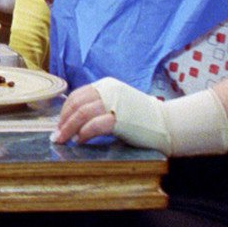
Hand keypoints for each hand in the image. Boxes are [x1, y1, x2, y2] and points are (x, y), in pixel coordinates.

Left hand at [53, 78, 227, 155]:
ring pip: (81, 114)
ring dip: (69, 129)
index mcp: (107, 85)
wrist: (170, 124)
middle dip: (63, 121)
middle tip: (57, 135)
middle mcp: (109, 90)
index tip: (60, 123)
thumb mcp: (119, 104)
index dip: (65, 110)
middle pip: (76, 104)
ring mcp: (115, 103)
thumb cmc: (143, 118)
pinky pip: (94, 126)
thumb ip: (100, 107)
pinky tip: (80, 141)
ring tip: (64, 140)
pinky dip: (84, 134)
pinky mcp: (121, 119)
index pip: (78, 95)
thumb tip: (75, 120)